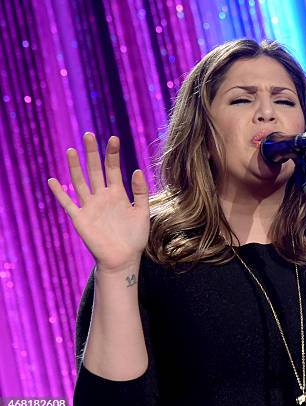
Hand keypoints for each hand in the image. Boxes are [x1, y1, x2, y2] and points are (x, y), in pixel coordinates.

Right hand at [47, 132, 149, 273]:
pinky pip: (68, 203)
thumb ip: (140, 192)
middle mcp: (102, 197)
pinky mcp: (80, 219)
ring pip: (80, 182)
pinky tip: (53, 181)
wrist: (124, 259)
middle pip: (95, 170)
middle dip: (92, 153)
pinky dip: (60, 193)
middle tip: (89, 134)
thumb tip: (137, 169)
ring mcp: (90, 206)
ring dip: (75, 167)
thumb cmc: (135, 237)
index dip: (112, 154)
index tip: (113, 138)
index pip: (113, 169)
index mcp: (118, 194)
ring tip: (71, 150)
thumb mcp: (142, 212)